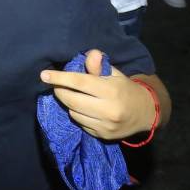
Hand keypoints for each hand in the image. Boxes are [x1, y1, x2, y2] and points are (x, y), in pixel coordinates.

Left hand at [41, 50, 155, 139]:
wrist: (145, 113)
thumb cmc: (125, 88)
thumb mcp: (114, 73)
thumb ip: (99, 66)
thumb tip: (90, 54)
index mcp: (111, 90)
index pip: (79, 82)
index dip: (59, 78)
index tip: (44, 75)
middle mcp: (108, 109)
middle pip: (72, 100)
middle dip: (60, 91)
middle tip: (57, 85)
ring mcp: (105, 125)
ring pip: (74, 112)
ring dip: (69, 103)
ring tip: (74, 95)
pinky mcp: (103, 136)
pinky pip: (81, 123)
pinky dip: (78, 114)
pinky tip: (84, 108)